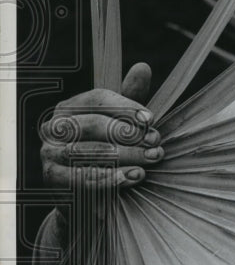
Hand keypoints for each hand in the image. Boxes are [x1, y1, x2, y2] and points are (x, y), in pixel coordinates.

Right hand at [40, 62, 161, 190]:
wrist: (89, 197)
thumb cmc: (108, 153)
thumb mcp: (120, 124)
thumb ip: (131, 97)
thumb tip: (143, 67)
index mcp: (70, 107)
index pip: (97, 99)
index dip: (125, 107)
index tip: (151, 119)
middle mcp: (55, 127)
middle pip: (93, 124)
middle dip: (128, 134)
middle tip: (156, 143)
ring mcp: (49, 153)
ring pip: (88, 151)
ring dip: (125, 156)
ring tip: (151, 160)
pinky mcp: (52, 178)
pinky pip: (81, 177)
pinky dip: (110, 177)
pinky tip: (133, 177)